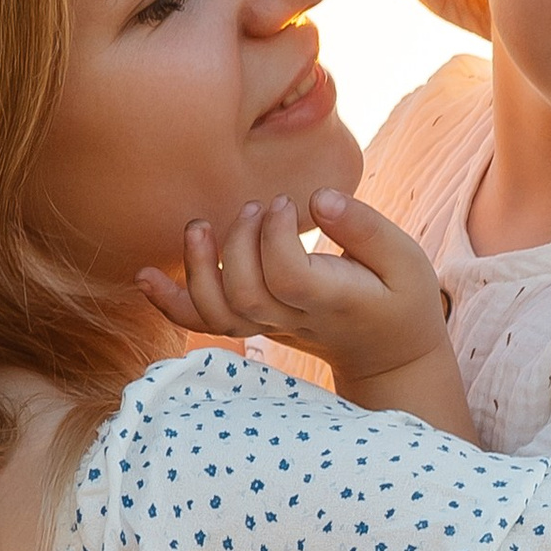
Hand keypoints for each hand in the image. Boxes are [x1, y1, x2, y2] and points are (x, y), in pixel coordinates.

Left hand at [136, 190, 469, 424]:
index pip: (289, 276)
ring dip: (197, 269)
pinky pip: (204, 322)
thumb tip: (319, 197)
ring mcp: (269, 327)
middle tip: (258, 207)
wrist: (387, 353)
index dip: (278, 237)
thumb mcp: (405, 260)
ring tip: (199, 228)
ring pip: (218, 313)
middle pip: (246, 293)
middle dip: (239, 243)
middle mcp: (296, 320)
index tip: (287, 202)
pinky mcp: (252, 324)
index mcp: (336, 301)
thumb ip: (366, 229)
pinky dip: (170, 302)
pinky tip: (145, 275)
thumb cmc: (399, 298)